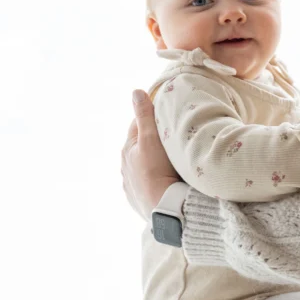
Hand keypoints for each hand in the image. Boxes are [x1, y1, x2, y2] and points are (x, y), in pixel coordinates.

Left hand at [121, 90, 181, 219]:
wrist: (163, 208)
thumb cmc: (157, 171)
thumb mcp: (151, 138)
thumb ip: (145, 115)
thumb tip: (136, 92)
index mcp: (128, 149)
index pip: (138, 125)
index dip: (152, 118)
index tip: (167, 115)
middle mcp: (126, 167)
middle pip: (142, 145)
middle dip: (154, 140)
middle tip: (173, 136)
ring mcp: (132, 184)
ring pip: (144, 165)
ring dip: (155, 160)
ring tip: (172, 159)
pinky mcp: (139, 199)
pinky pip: (147, 183)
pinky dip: (155, 178)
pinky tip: (166, 179)